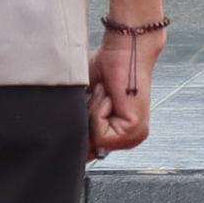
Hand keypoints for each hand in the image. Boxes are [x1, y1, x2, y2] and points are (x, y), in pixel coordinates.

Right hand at [89, 21, 162, 157]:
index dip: (79, 131)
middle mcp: (128, 140)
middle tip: (97, 97)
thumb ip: (80, 128)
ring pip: (92, 141)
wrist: (123, 51)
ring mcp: (133, 137)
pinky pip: (100, 134)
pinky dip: (98, 111)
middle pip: (87, 148)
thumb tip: (69, 149)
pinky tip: (109, 95)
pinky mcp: (134, 130)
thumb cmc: (105, 71)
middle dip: (84, 120)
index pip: (87, 152)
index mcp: (117, 136)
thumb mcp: (84, 106)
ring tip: (103, 94)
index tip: (86, 106)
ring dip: (91, 113)